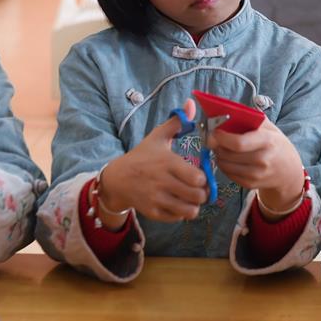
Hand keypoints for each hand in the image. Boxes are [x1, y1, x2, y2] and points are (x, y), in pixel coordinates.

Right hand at [98, 99, 207, 226]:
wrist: (117, 178)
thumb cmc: (142, 156)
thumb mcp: (158, 136)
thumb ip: (177, 121)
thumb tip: (192, 102)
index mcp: (167, 163)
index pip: (197, 178)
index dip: (203, 178)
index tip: (199, 175)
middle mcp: (162, 182)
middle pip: (197, 196)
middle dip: (202, 193)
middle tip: (198, 188)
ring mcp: (157, 199)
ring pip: (190, 210)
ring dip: (194, 205)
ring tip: (190, 197)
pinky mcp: (153, 212)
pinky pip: (177, 218)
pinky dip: (181, 213)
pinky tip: (177, 203)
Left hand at [206, 117, 304, 218]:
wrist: (288, 171)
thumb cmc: (276, 144)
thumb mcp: (270, 128)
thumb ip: (251, 119)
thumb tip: (227, 111)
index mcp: (267, 141)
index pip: (238, 143)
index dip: (222, 137)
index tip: (214, 131)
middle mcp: (262, 160)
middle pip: (228, 154)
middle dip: (216, 145)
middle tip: (214, 138)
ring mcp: (256, 174)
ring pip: (224, 165)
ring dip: (218, 155)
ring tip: (222, 147)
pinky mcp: (250, 184)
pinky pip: (228, 174)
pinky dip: (224, 165)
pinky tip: (229, 159)